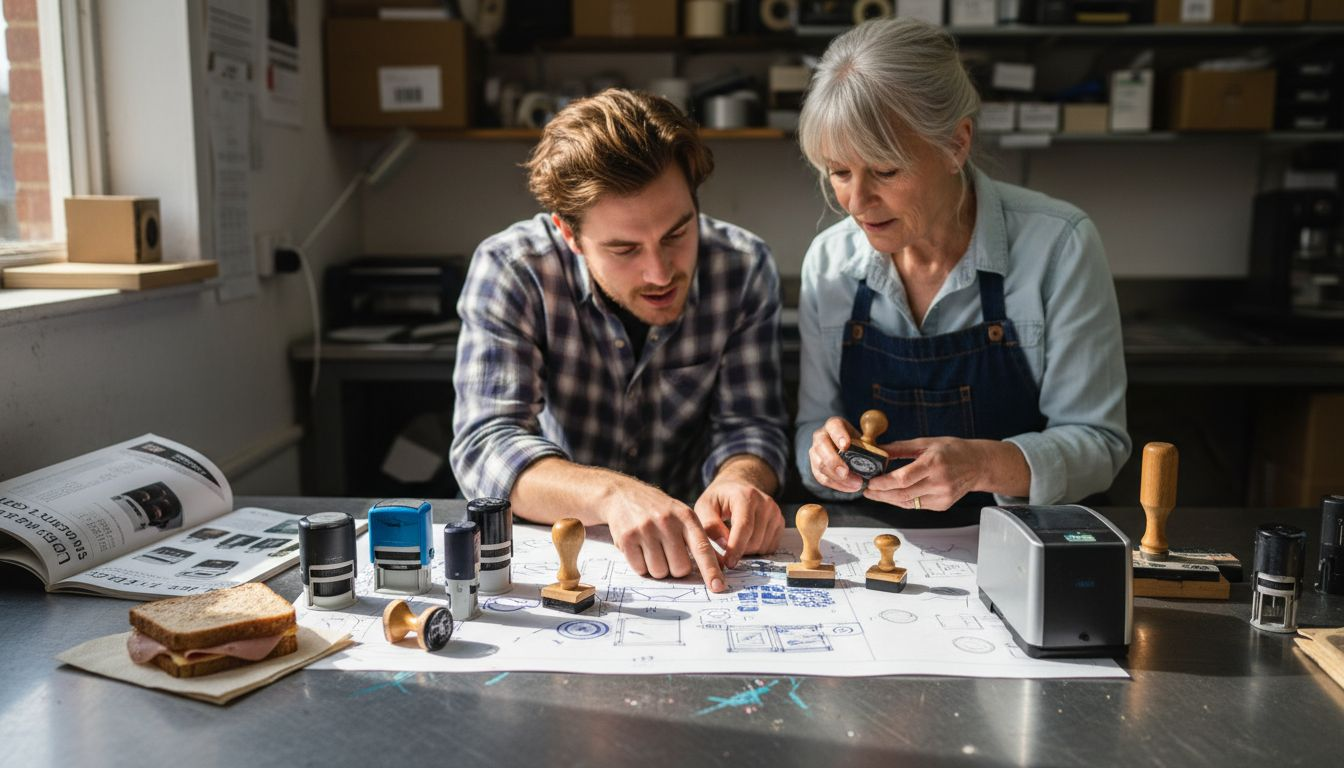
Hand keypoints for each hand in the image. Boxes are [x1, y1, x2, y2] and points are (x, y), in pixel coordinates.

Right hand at [601, 479, 727, 592]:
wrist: (624, 495)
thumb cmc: (659, 512)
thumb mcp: (682, 517)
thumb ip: (699, 540)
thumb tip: (719, 568)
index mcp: (686, 517)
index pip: (702, 548)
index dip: (711, 570)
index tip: (718, 587)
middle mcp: (667, 522)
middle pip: (680, 568)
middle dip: (675, 568)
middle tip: (668, 553)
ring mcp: (645, 529)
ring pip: (659, 572)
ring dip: (657, 568)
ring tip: (652, 549)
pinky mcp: (626, 538)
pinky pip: (640, 570)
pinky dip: (641, 566)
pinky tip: (639, 550)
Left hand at [693, 477, 783, 568]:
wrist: (738, 487)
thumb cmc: (719, 498)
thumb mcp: (705, 507)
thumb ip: (710, 525)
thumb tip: (724, 545)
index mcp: (745, 496)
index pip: (744, 527)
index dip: (736, 548)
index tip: (728, 563)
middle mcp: (765, 503)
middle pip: (755, 540)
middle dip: (739, 551)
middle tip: (726, 548)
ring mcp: (775, 512)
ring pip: (763, 546)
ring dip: (748, 551)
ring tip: (735, 541)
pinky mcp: (779, 521)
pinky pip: (770, 546)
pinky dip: (757, 549)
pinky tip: (747, 540)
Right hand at [807, 417, 864, 492]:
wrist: (841, 450)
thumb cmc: (856, 443)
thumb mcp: (864, 439)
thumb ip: (871, 444)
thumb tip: (886, 453)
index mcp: (834, 425)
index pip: (833, 426)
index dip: (839, 435)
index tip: (846, 446)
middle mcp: (821, 436)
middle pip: (821, 446)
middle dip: (833, 461)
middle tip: (846, 473)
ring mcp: (815, 452)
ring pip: (820, 465)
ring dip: (837, 478)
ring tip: (855, 485)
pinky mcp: (815, 467)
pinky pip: (822, 478)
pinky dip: (836, 485)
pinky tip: (850, 488)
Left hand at [864, 437, 987, 510]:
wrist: (979, 464)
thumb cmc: (953, 450)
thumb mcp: (926, 443)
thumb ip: (900, 448)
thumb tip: (877, 451)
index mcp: (934, 463)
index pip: (903, 479)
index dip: (883, 483)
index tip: (870, 481)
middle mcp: (939, 482)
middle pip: (903, 494)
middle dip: (880, 494)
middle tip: (866, 490)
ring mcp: (942, 496)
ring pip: (908, 503)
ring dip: (888, 499)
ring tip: (874, 493)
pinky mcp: (943, 505)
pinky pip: (917, 506)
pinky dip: (902, 501)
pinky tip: (892, 495)